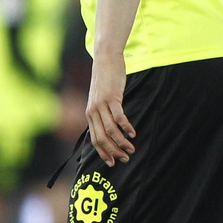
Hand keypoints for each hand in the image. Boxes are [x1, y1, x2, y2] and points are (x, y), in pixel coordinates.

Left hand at [86, 50, 134, 166]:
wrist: (105, 60)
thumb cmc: (106, 79)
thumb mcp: (101, 98)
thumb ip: (103, 112)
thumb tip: (110, 127)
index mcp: (90, 114)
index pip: (95, 140)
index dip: (103, 153)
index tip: (113, 163)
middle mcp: (93, 112)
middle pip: (102, 138)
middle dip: (113, 151)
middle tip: (125, 159)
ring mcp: (101, 105)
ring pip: (110, 130)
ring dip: (121, 142)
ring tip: (131, 148)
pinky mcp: (112, 98)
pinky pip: (118, 117)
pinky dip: (126, 127)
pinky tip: (133, 133)